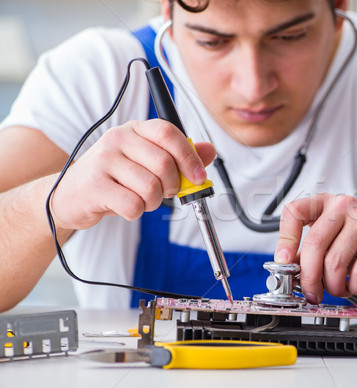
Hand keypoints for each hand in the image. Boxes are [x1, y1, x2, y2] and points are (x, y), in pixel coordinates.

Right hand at [50, 119, 215, 229]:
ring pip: (151, 187)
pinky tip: (125, 206)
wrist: (70, 195)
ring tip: (141, 199)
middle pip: (164, 164)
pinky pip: (134, 205)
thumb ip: (179, 156)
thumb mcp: (146, 162)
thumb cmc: (114, 178)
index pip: (169, 133)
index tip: (199, 177)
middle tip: (166, 192)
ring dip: (154, 202)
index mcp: (134, 129)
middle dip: (173, 186)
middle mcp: (117, 139)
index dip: (190, 157)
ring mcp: (103, 161)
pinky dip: (137, 212)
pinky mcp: (94, 185)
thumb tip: (209, 150)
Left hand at [275, 193, 356, 303]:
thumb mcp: (338, 236)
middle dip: (309, 277)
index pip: (295, 212)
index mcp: (327, 203)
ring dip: (333, 286)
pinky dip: (355, 286)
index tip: (284, 262)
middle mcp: (343, 206)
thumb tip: (289, 269)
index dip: (285, 239)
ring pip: (335, 262)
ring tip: (339, 289)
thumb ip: (314, 248)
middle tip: (311, 292)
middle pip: (314, 245)